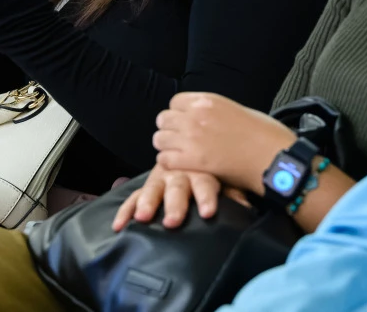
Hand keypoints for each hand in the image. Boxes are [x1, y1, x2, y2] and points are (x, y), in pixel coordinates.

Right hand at [112, 165, 248, 230]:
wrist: (195, 141)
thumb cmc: (214, 167)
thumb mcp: (225, 175)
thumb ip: (234, 189)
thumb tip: (247, 206)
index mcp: (201, 169)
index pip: (204, 183)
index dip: (206, 197)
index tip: (208, 212)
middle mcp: (179, 172)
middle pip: (176, 187)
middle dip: (174, 204)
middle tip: (172, 221)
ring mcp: (161, 176)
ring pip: (153, 188)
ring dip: (147, 202)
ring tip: (142, 217)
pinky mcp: (149, 182)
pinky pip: (133, 195)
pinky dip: (126, 209)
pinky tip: (119, 225)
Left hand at [153, 93, 295, 195]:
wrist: (274, 157)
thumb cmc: (265, 135)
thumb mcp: (237, 110)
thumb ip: (215, 112)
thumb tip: (206, 118)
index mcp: (207, 101)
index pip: (175, 103)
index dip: (178, 115)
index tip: (184, 125)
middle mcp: (196, 116)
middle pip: (163, 119)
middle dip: (169, 130)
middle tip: (179, 142)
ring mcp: (192, 138)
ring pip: (159, 139)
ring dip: (167, 147)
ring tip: (180, 156)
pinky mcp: (193, 161)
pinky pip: (164, 160)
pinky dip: (170, 164)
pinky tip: (182, 168)